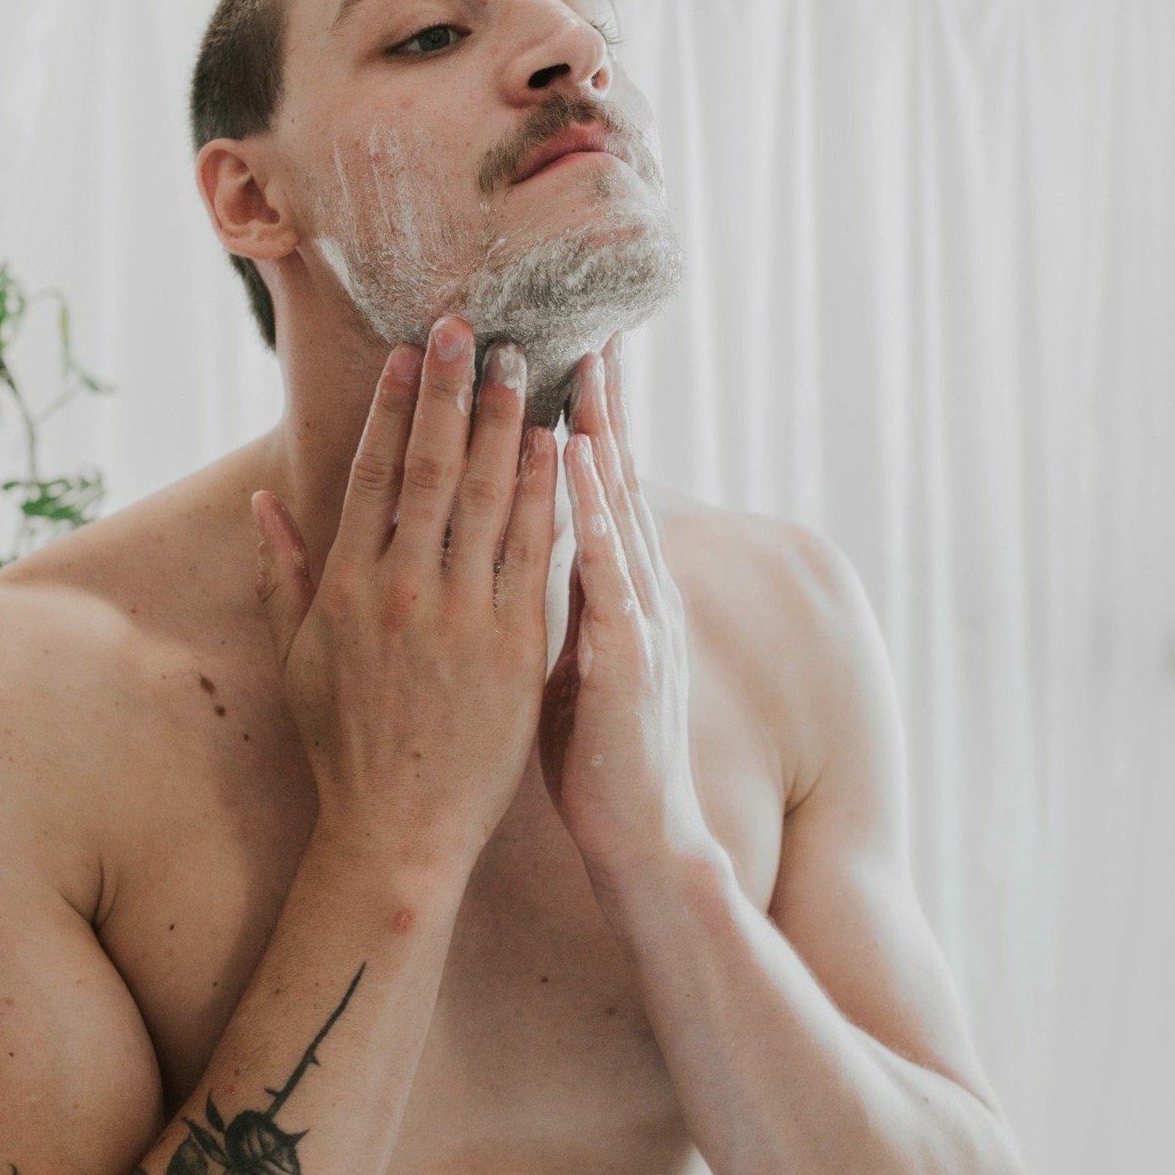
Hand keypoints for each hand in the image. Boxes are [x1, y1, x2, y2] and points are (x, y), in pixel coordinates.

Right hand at [250, 316, 557, 879]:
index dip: (394, 406)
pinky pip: (536, 550)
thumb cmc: (344, 742)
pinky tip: (558, 444)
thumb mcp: (295, 657)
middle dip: (452, 391)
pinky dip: (546, 493)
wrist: (398, 829)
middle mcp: (404, 588)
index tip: (410, 352)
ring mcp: (464, 615)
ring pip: (489, 496)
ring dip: (505, 423)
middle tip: (471, 327)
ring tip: (521, 364)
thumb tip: (262, 498)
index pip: (374, 472)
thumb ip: (279, 571)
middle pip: (434, 466)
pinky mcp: (518, 644)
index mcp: (347, 584)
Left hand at [539, 331, 710, 888]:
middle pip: (614, 482)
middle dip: (601, 405)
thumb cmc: (598, 751)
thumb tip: (531, 548)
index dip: (588, 425)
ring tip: (581, 368)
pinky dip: (590, 507)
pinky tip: (571, 458)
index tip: (568, 363)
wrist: (643, 840)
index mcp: (617, 591)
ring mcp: (639, 618)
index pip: (597, 492)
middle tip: (587, 334)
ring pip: (615, 508)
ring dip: (598, 433)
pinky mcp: (628, 655)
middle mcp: (636, 591)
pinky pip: (606, 567)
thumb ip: (559, 597)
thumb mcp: (572, 658)